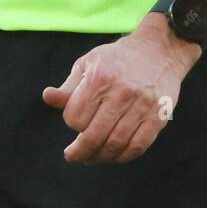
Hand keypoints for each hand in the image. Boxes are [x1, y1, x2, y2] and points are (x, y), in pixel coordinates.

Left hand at [41, 19, 200, 164]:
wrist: (159, 49)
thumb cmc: (118, 58)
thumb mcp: (89, 63)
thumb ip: (69, 86)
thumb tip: (48, 97)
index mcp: (100, 78)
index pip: (76, 118)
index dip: (72, 123)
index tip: (75, 120)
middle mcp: (121, 93)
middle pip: (94, 137)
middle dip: (80, 152)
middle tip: (74, 156)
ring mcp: (142, 106)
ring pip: (116, 145)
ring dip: (100, 157)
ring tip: (92, 158)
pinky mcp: (159, 117)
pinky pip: (138, 146)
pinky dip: (123, 157)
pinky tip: (114, 156)